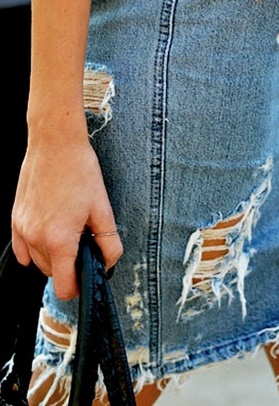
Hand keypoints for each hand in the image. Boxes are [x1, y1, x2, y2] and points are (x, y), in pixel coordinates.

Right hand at [12, 133, 122, 299]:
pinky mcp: (15, 220)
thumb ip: (109, 242)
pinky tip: (51, 231)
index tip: (87, 276)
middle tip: (83, 239)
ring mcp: (22, 230)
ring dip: (54, 256)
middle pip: (52, 274)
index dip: (78, 287)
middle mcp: (36, 239)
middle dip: (69, 264)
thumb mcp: (103, 208)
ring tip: (69, 228)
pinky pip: (23, 250)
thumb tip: (108, 265)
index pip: (64, 287)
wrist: (55, 144)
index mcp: (60, 240)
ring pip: (38, 262)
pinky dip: (36, 248)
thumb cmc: (80, 171)